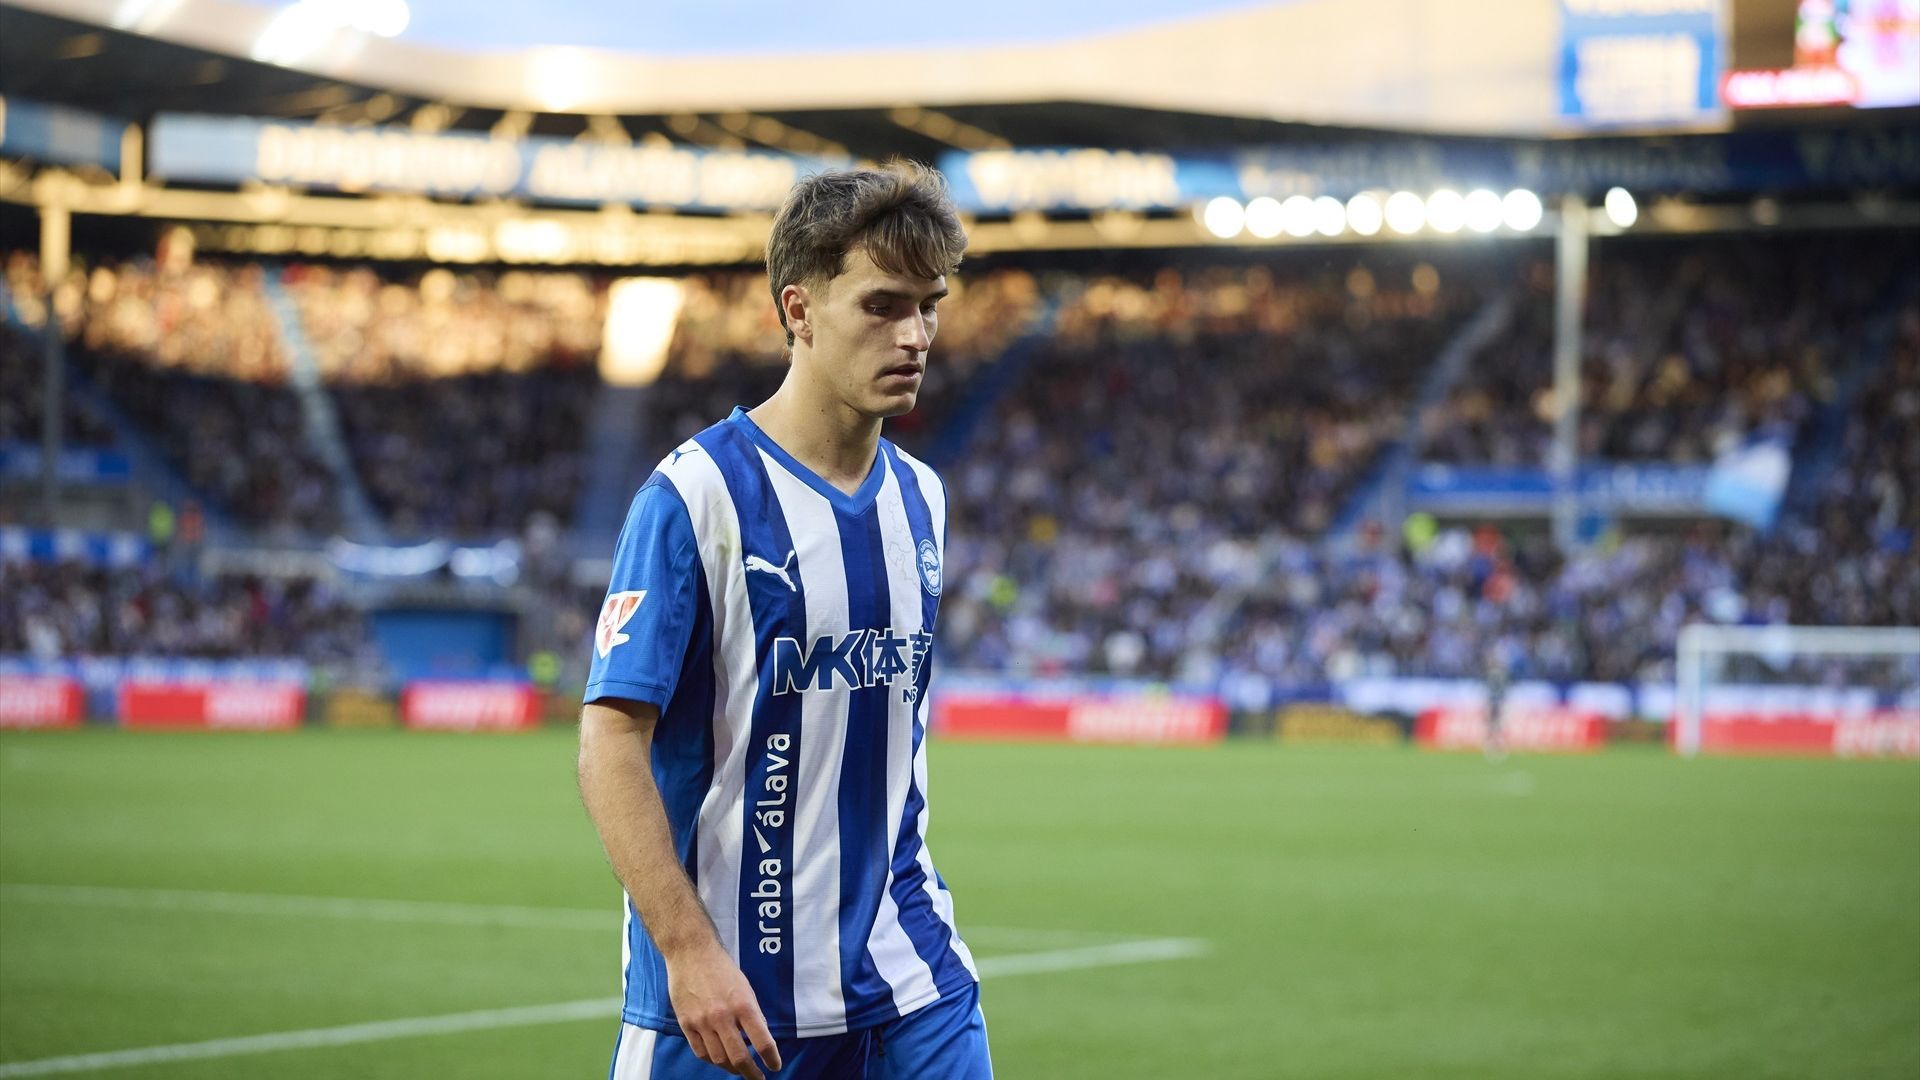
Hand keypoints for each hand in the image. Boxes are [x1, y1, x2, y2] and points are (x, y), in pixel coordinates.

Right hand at [665, 942, 781, 1077]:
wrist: (691, 953)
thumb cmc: (722, 968)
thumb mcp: (745, 987)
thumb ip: (752, 1013)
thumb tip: (759, 1038)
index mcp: (743, 1005)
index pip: (762, 1041)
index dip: (771, 1058)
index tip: (775, 1066)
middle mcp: (722, 1016)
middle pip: (739, 1057)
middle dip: (751, 1073)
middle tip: (758, 1078)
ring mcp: (702, 1022)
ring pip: (718, 1059)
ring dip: (732, 1068)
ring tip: (739, 1069)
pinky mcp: (686, 1024)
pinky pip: (700, 1052)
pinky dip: (712, 1060)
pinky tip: (719, 1059)